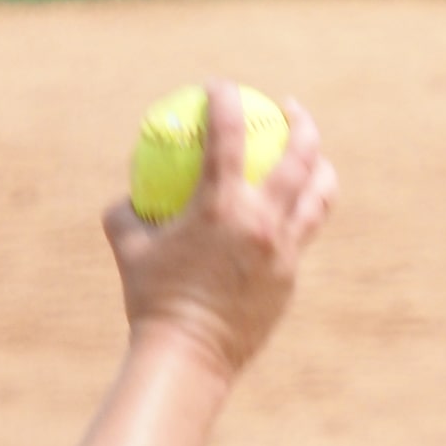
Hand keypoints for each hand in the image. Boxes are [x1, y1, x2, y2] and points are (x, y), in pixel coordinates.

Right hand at [104, 81, 337, 380]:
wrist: (188, 357)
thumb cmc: (150, 301)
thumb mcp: (128, 250)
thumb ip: (125, 213)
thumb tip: (129, 193)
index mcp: (221, 206)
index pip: (228, 135)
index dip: (225, 100)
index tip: (220, 87)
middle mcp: (262, 221)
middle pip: (300, 154)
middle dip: (300, 121)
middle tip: (288, 109)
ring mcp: (283, 250)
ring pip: (319, 196)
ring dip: (320, 167)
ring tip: (312, 157)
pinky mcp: (290, 277)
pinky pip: (300, 236)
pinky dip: (296, 216)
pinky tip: (288, 214)